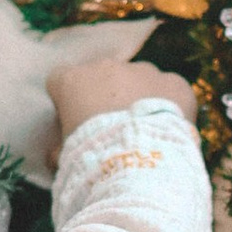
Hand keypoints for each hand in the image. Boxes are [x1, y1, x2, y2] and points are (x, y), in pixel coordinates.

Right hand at [46, 53, 175, 150]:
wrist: (138, 164)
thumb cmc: (91, 159)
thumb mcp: (64, 157)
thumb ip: (59, 148)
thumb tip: (57, 154)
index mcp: (72, 81)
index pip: (61, 81)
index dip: (69, 101)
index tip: (76, 122)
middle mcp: (106, 67)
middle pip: (104, 77)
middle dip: (107, 97)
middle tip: (114, 130)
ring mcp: (144, 71)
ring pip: (140, 79)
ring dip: (140, 98)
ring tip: (145, 131)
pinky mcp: (174, 83)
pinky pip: (170, 90)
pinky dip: (171, 105)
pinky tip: (170, 129)